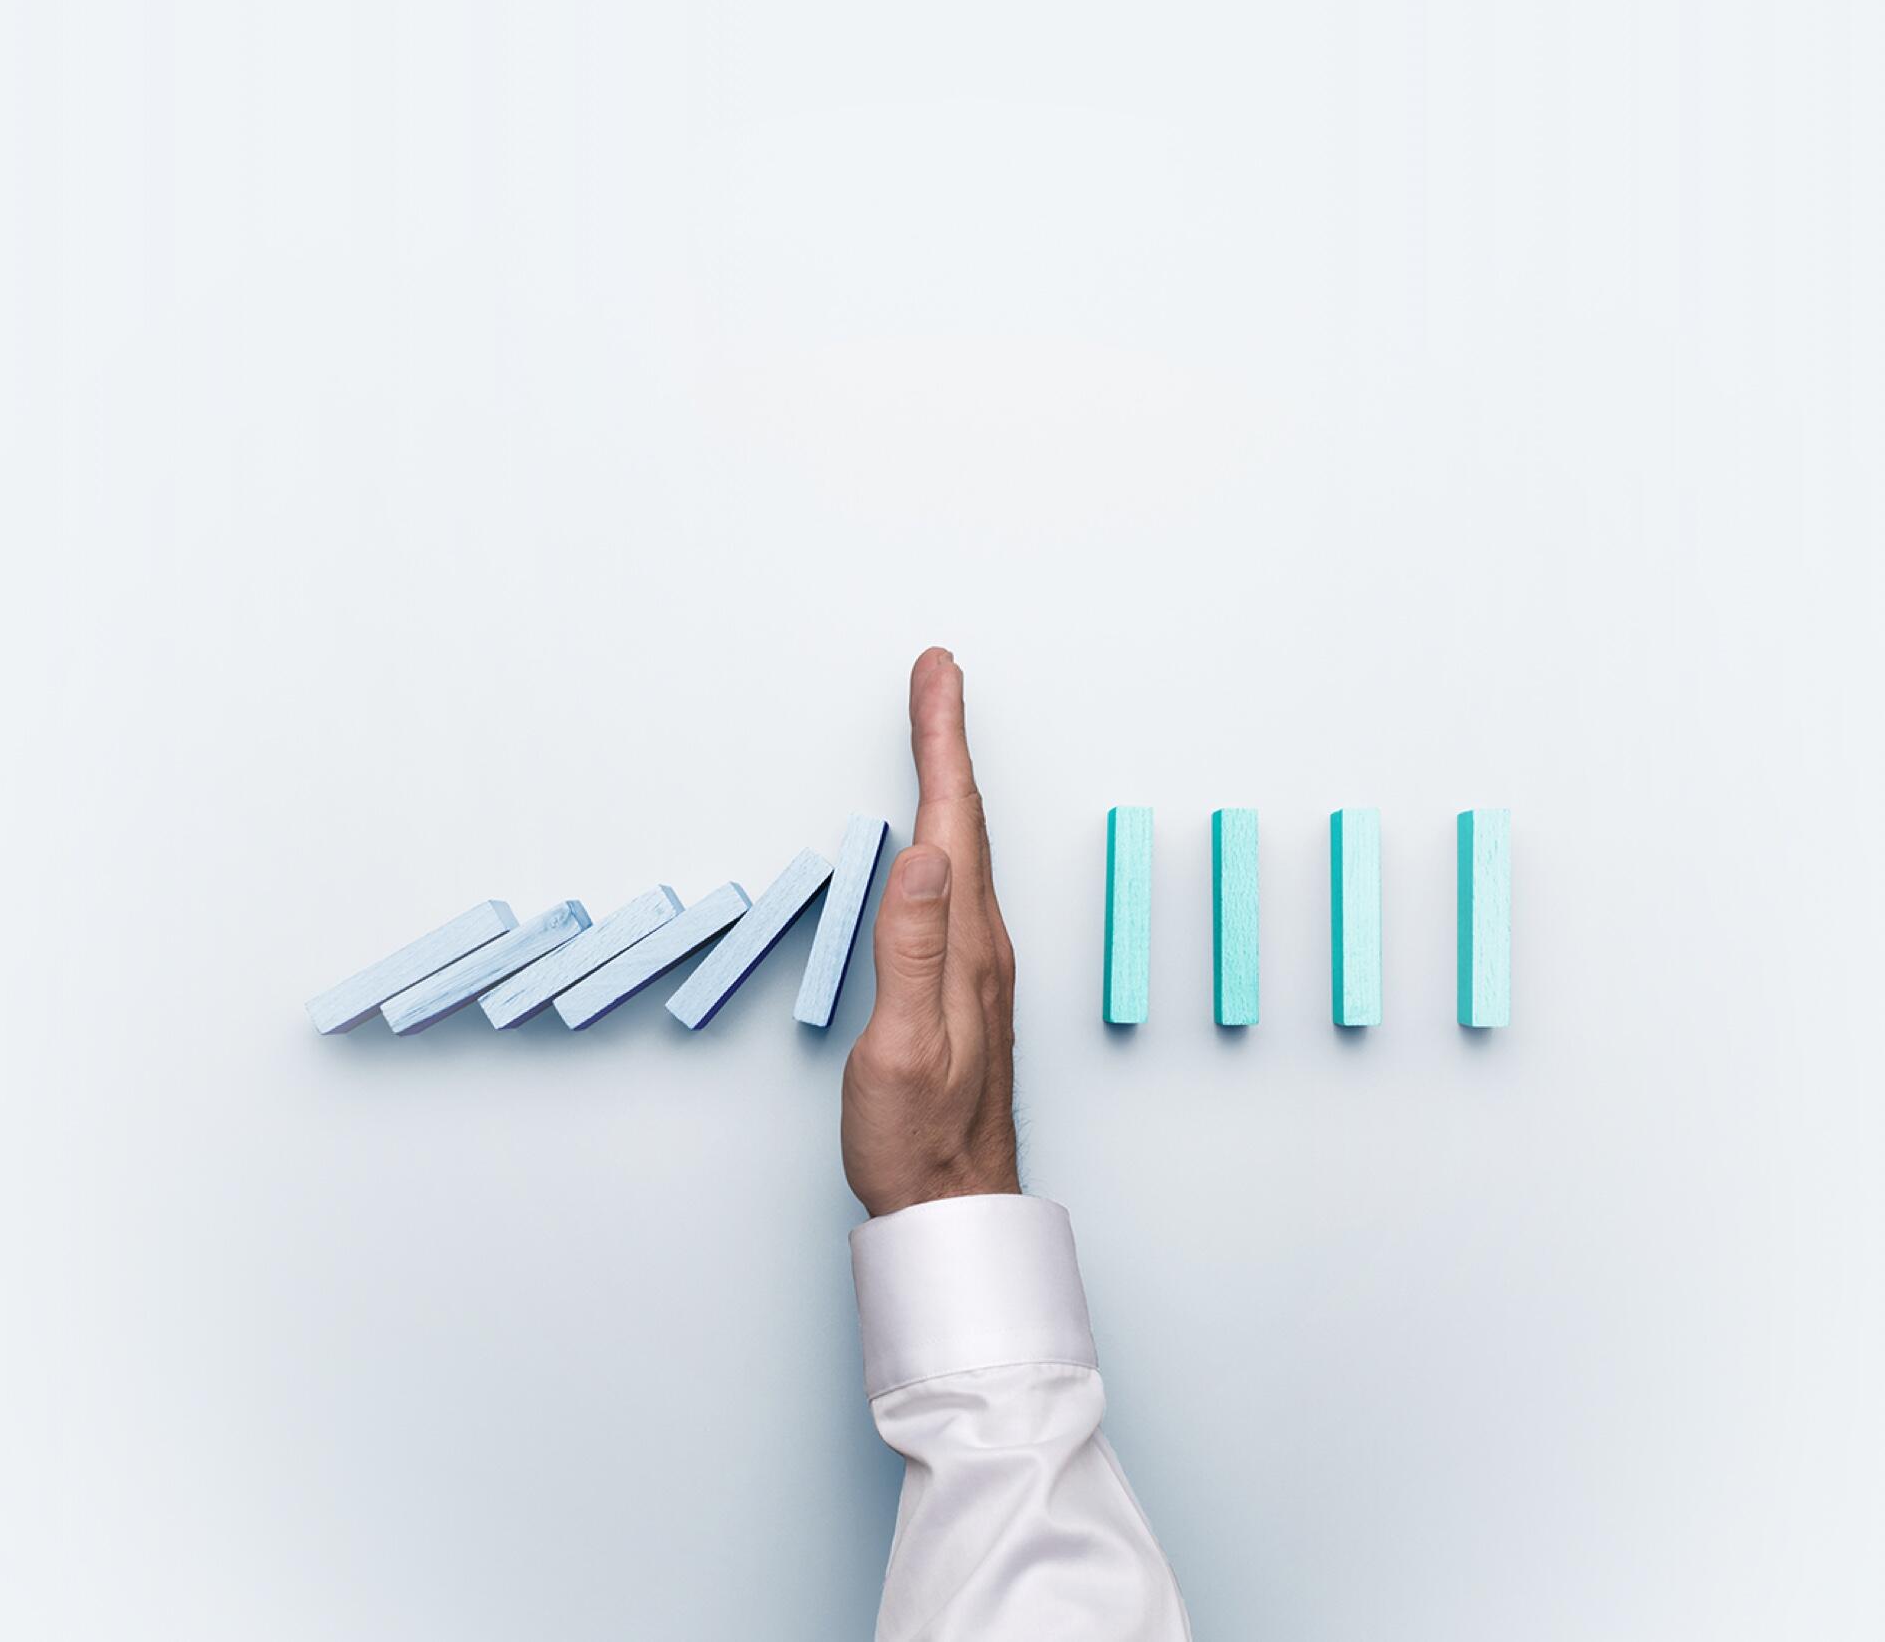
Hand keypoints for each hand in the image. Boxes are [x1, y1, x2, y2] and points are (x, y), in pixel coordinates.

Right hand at [841, 649, 1023, 1217]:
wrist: (951, 1207)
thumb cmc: (918, 1138)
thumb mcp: (903, 1044)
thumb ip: (911, 947)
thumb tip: (922, 853)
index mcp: (965, 947)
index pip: (950, 822)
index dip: (941, 742)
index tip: (936, 676)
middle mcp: (981, 946)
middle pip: (962, 821)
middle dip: (947, 741)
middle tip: (936, 678)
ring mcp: (977, 966)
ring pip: (961, 850)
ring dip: (947, 783)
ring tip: (936, 734)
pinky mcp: (964, 987)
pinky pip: (956, 886)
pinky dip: (943, 836)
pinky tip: (935, 838)